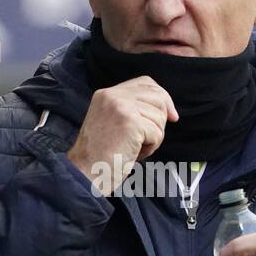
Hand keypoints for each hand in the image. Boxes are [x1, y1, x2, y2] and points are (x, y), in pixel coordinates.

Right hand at [66, 77, 178, 194]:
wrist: (85, 173)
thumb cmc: (100, 156)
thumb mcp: (112, 123)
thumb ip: (132, 110)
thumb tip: (167, 109)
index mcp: (106, 94)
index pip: (145, 82)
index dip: (162, 96)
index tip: (171, 116)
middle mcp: (113, 96)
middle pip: (158, 97)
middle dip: (160, 120)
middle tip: (146, 139)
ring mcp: (121, 107)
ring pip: (159, 117)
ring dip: (154, 137)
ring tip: (134, 148)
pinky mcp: (131, 122)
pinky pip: (157, 133)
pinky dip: (151, 148)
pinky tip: (134, 154)